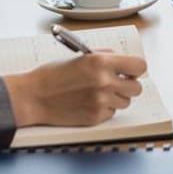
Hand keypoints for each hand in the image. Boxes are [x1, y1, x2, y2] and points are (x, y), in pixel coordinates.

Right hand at [3, 53, 147, 126]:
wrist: (33, 96)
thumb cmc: (53, 74)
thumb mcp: (82, 56)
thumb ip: (107, 57)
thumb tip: (125, 62)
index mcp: (101, 62)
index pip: (140, 66)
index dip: (136, 69)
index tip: (131, 71)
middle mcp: (104, 82)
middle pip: (137, 88)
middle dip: (128, 85)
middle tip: (117, 83)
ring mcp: (100, 101)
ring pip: (125, 102)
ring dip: (116, 98)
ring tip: (98, 93)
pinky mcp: (95, 117)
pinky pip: (111, 113)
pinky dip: (104, 109)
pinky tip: (88, 103)